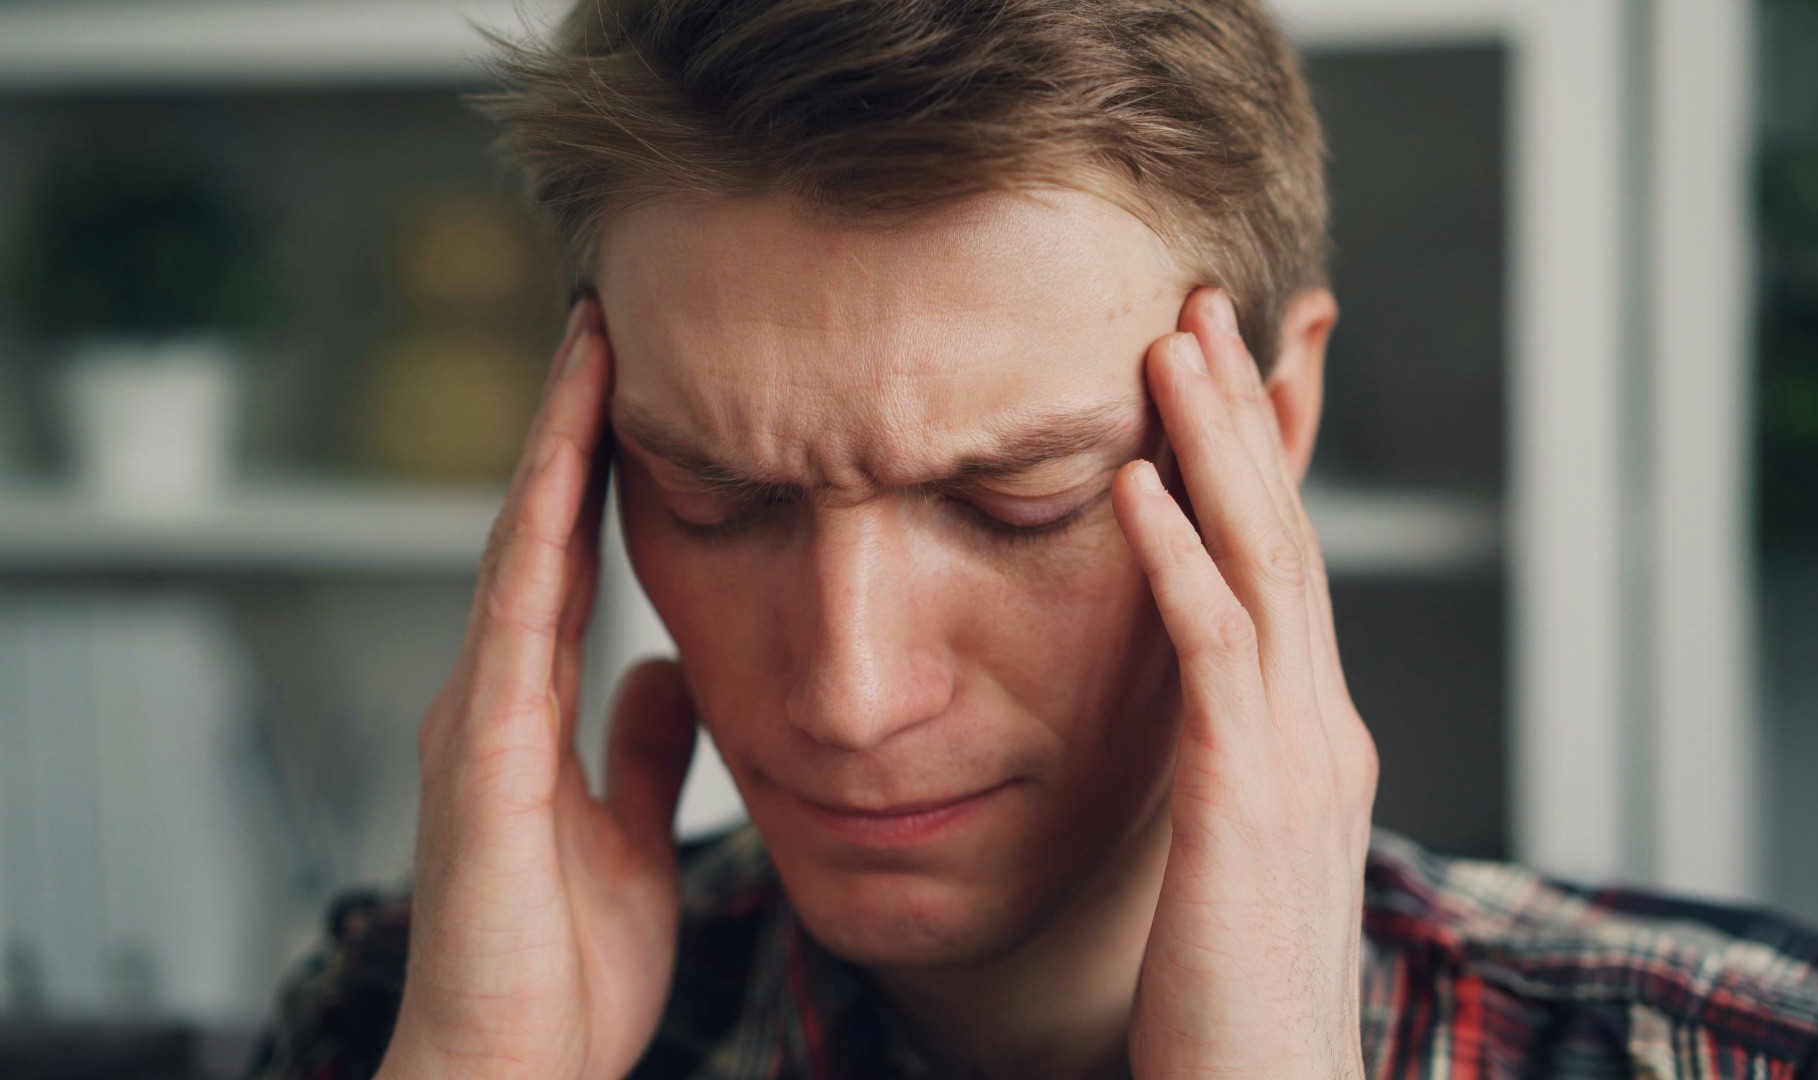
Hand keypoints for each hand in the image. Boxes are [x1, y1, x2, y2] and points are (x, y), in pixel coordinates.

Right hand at [378, 301, 698, 1079]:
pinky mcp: (485, 758)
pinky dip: (538, 541)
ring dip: (552, 450)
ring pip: (518, 552)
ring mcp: (480, 720)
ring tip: (590, 352)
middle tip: (606, 324)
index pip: (569, 562)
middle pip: (535, 533)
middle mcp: (494, 697)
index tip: (635, 386)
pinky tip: (561, 470)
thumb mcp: (630, 837)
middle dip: (570, 429)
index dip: (595, 474)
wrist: (511, 1068)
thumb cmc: (561, 971)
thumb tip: (667, 672)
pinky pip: (516, 626)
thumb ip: (641, 751)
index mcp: (530, 712)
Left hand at [1116, 289, 1377, 1079]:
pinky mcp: (1246, 803)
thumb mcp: (1235, 859)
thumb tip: (1186, 718)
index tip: (1216, 371)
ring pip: (1262, 566)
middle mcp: (1323, 730)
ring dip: (1213, 450)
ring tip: (1168, 349)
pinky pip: (1211, 654)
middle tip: (1197, 307)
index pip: (1288, 568)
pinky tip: (1130, 486)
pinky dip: (1173, 560)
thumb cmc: (1232, 1001)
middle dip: (1243, 415)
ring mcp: (1298, 760)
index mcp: (1315, 740)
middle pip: (1285, 536)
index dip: (1256, 461)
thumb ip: (1222, 771)